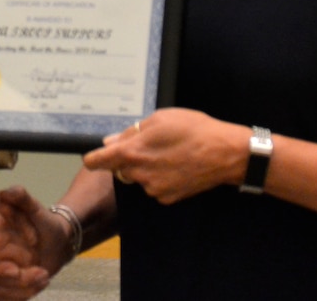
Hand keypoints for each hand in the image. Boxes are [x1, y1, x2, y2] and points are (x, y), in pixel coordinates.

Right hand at [0, 201, 75, 299]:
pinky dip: (23, 296)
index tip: (20, 267)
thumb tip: (6, 193)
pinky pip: (4, 298)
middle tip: (44, 273)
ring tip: (45, 277)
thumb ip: (22, 198)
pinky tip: (41, 283)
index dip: (2, 270)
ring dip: (26, 289)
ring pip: (0, 292)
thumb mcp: (34, 207)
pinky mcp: (7, 284)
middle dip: (20, 282)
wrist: (56, 239)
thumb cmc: (44, 221)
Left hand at [82, 109, 246, 204]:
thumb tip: (110, 142)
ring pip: (139, 177)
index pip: (98, 162)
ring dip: (145, 168)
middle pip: (120, 169)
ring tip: (169, 153)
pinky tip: (176, 166)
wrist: (225, 154)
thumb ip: (131, 132)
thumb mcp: (160, 119)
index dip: (93, 159)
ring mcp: (153, 189)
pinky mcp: (167, 198)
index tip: (91, 158)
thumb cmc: (193, 129)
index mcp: (133, 152)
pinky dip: (159, 178)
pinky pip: (154, 187)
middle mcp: (139, 174)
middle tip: (148, 145)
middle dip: (127, 159)